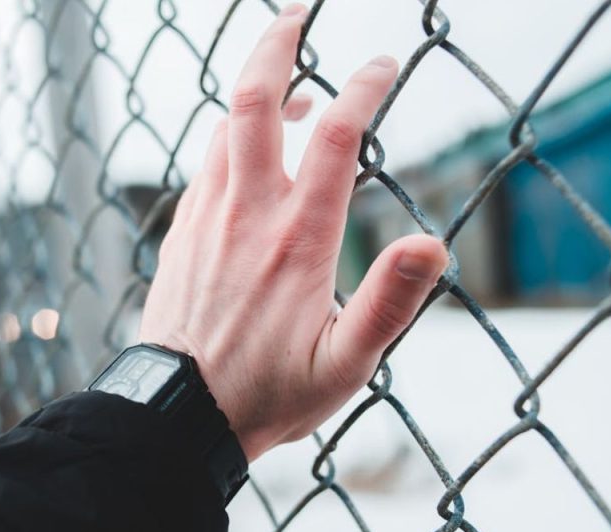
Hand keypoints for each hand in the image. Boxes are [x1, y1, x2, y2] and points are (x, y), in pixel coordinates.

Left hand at [139, 3, 448, 461]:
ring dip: (255, 92)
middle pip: (253, 101)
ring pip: (223, 128)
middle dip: (276, 44)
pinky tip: (249, 151)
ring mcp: (207, 218)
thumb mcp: (345, 364)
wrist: (177, 413)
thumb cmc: (268, 393)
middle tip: (298, 12)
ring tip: (290, 88)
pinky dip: (230, 137)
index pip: (336, 136)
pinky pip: (206, 164)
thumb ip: (390, 303)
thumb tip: (433, 243)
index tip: (384, 64)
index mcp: (298, 239)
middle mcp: (247, 214)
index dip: (364, 88)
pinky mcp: (182, 232)